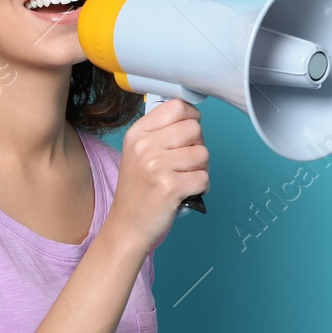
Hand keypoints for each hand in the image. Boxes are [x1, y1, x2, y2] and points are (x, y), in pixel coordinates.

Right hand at [108, 98, 208, 253]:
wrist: (127, 226)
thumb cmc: (139, 190)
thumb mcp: (139, 152)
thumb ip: (162, 132)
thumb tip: (192, 116)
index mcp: (137, 133)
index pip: (177, 106)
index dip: (191, 118)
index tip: (189, 133)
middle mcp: (144, 146)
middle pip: (194, 128)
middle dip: (197, 146)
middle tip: (185, 163)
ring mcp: (156, 166)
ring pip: (203, 153)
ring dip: (201, 169)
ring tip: (184, 179)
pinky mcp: (170, 187)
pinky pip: (204, 178)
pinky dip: (201, 188)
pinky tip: (185, 192)